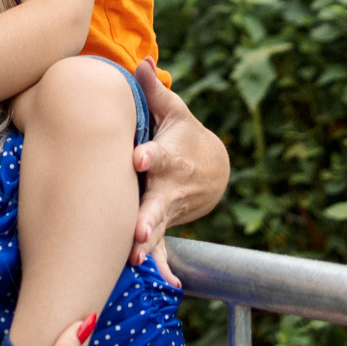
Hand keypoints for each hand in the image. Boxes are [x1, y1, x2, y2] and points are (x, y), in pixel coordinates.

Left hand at [131, 64, 227, 275]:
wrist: (209, 168)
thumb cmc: (181, 134)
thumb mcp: (172, 111)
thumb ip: (153, 90)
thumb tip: (142, 59)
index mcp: (169, 156)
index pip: (159, 155)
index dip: (149, 156)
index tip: (137, 159)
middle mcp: (169, 187)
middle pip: (158, 203)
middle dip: (148, 215)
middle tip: (137, 230)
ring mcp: (168, 209)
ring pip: (157, 229)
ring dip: (148, 245)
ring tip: (136, 260)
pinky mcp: (164, 225)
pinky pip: (162, 250)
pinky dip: (164, 267)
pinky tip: (167, 286)